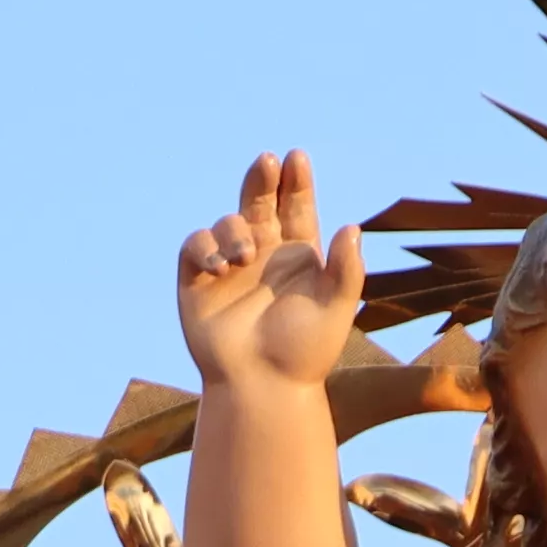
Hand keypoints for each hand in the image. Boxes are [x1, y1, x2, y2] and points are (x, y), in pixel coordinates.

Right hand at [177, 147, 373, 390]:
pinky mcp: (198, 280)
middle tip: (268, 160)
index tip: (297, 159)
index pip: (296, 206)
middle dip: (263, 178)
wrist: (262, 388)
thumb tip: (352, 227)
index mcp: (298, 255)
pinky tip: (221, 266)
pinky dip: (205, 247)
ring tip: (244, 256)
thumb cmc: (305, 353)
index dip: (296, 181)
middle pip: (261, 200)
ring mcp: (230, 266)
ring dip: (235, 229)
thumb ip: (347, 270)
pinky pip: (195, 244)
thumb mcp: (336, 309)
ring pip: (228, 221)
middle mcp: (264, 254)